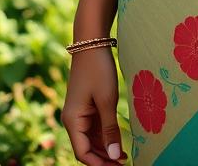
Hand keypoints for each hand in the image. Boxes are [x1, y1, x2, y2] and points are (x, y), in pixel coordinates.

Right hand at [61, 47, 128, 165]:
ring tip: (125, 156)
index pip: (83, 153)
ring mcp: (79, 113)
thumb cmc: (98, 70)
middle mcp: (72, 120)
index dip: (100, 164)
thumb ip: (110, 129)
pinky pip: (94, 128)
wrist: (91, 43)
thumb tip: (115, 156)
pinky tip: (119, 142)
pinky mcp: (86, 107)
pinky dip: (105, 137)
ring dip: (106, 149)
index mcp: (72, 121)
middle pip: (86, 149)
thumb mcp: (107, 100)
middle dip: (104, 159)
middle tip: (125, 164)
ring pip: (91, 140)